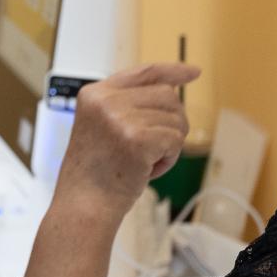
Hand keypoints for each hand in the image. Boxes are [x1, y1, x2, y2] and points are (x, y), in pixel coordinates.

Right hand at [52, 62, 199, 222]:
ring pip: (175, 118)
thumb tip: (171, 91)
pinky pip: (175, 140)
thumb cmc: (94, 174)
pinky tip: (147, 170)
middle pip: (167, 95)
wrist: (83, 205)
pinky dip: (168, 159)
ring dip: (169, 144)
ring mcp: (120, 118)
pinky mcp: (137, 139)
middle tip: (155, 147)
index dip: (173, 71)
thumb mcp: (101, 126)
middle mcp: (106, 100)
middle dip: (171, 122)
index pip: (144, 72)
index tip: (193, 72)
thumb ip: (126, 105)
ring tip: (144, 162)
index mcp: (95, 93)